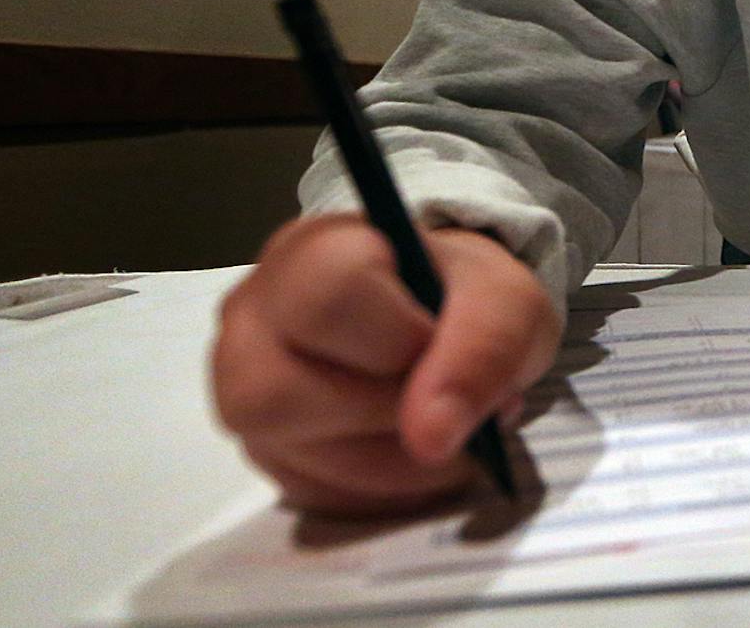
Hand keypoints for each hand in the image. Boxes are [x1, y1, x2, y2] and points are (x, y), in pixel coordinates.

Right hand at [210, 215, 562, 515]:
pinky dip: (384, 489)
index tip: (439, 343)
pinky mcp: (268, 455)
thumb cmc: (462, 297)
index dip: (401, 338)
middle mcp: (253, 321)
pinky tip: (415, 454)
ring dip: (394, 461)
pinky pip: (313, 495)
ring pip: (290, 455)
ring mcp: (245, 393)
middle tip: (442, 397)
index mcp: (311, 254)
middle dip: (386, 410)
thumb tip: (431, 438)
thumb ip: (483, 348)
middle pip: (278, 391)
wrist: (446, 325)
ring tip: (442, 429)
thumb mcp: (505, 301)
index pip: (328, 297)